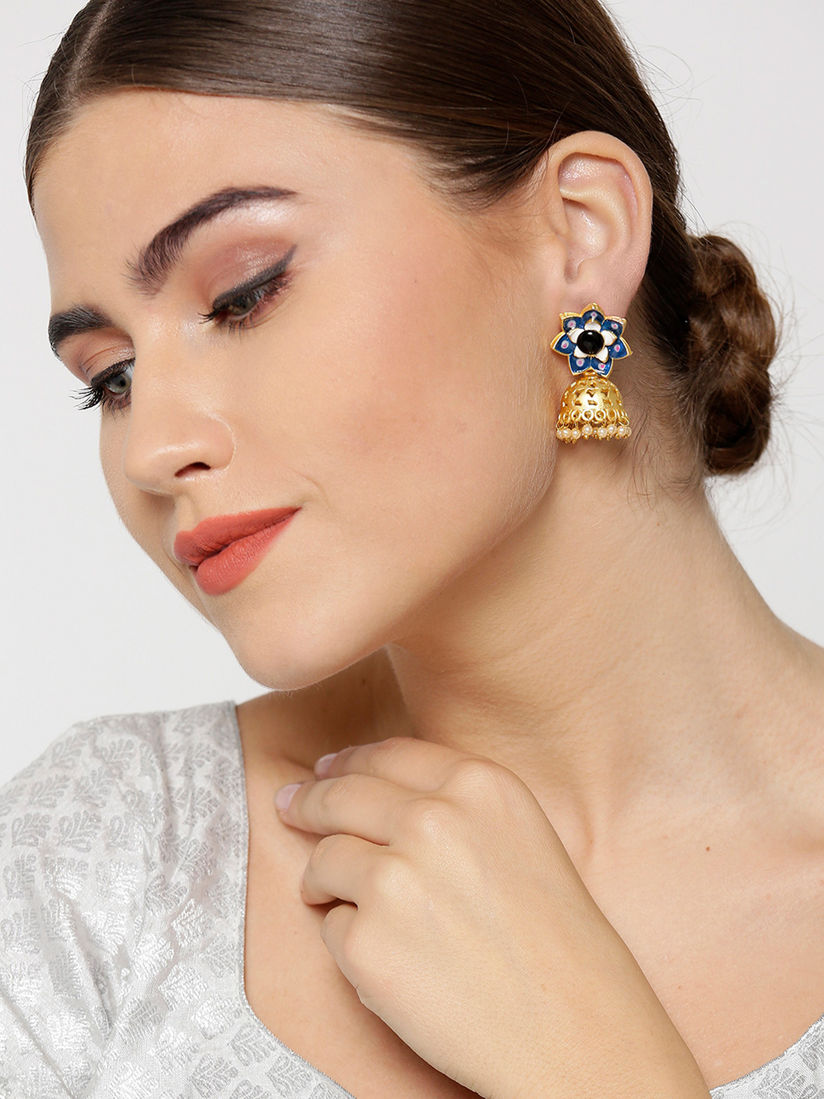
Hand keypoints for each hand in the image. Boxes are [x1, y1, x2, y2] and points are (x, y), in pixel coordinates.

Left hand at [275, 738, 708, 1097]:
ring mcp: (395, 878)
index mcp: (478, 784)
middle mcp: (433, 819)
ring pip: (324, 859)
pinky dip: (348, 943)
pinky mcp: (367, 942)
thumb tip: (368, 783)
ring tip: (354, 907)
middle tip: (291, 807)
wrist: (575, 1032)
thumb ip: (453, 801)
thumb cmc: (556, 941)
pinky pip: (331, 927)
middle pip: (339, 794)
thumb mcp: (520, 834)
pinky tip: (392, 962)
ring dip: (325, 880)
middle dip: (309, 803)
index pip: (385, 756)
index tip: (325, 771)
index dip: (347, 762)